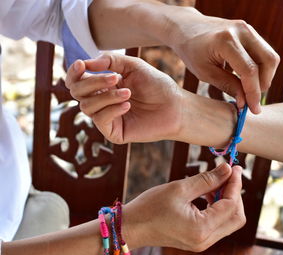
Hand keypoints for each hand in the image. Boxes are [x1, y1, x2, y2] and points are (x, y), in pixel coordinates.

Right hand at [66, 53, 182, 143]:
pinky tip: (128, 105)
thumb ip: (110, 60)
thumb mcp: (133, 66)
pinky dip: (112, 109)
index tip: (81, 64)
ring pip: (87, 106)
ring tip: (128, 92)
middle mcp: (101, 102)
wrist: (175, 107)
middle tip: (115, 78)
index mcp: (103, 86)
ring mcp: (106, 118)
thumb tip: (86, 63)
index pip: (77, 81)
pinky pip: (100, 120)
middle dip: (93, 82)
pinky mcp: (113, 132)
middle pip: (77, 92)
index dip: (74, 73)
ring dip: (107, 96)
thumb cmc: (157, 86)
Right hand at [123, 163, 245, 251]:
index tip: (234, 168)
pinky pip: (217, 224)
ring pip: (228, 221)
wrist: (130, 227)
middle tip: (228, 174)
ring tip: (216, 181)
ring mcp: (202, 242)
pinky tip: (208, 193)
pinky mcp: (197, 240)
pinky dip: (218, 208)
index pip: (231, 205)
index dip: (235, 184)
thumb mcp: (180, 188)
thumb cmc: (150, 208)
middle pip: (236, 218)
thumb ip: (208, 179)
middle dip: (235, 194)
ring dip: (227, 200)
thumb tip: (227, 169)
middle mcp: (205, 240)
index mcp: (202, 229)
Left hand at [166, 8, 279, 113]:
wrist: (187, 27)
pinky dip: (261, 69)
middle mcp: (241, 31)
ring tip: (249, 90)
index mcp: (225, 41)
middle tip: (252, 99)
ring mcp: (248, 28)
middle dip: (263, 85)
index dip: (254, 93)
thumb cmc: (192, 52)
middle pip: (268, 61)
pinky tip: (248, 79)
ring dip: (265, 78)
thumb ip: (228, 86)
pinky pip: (265, 53)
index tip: (254, 110)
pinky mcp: (251, 31)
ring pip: (271, 57)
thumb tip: (245, 103)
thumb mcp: (205, 73)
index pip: (249, 70)